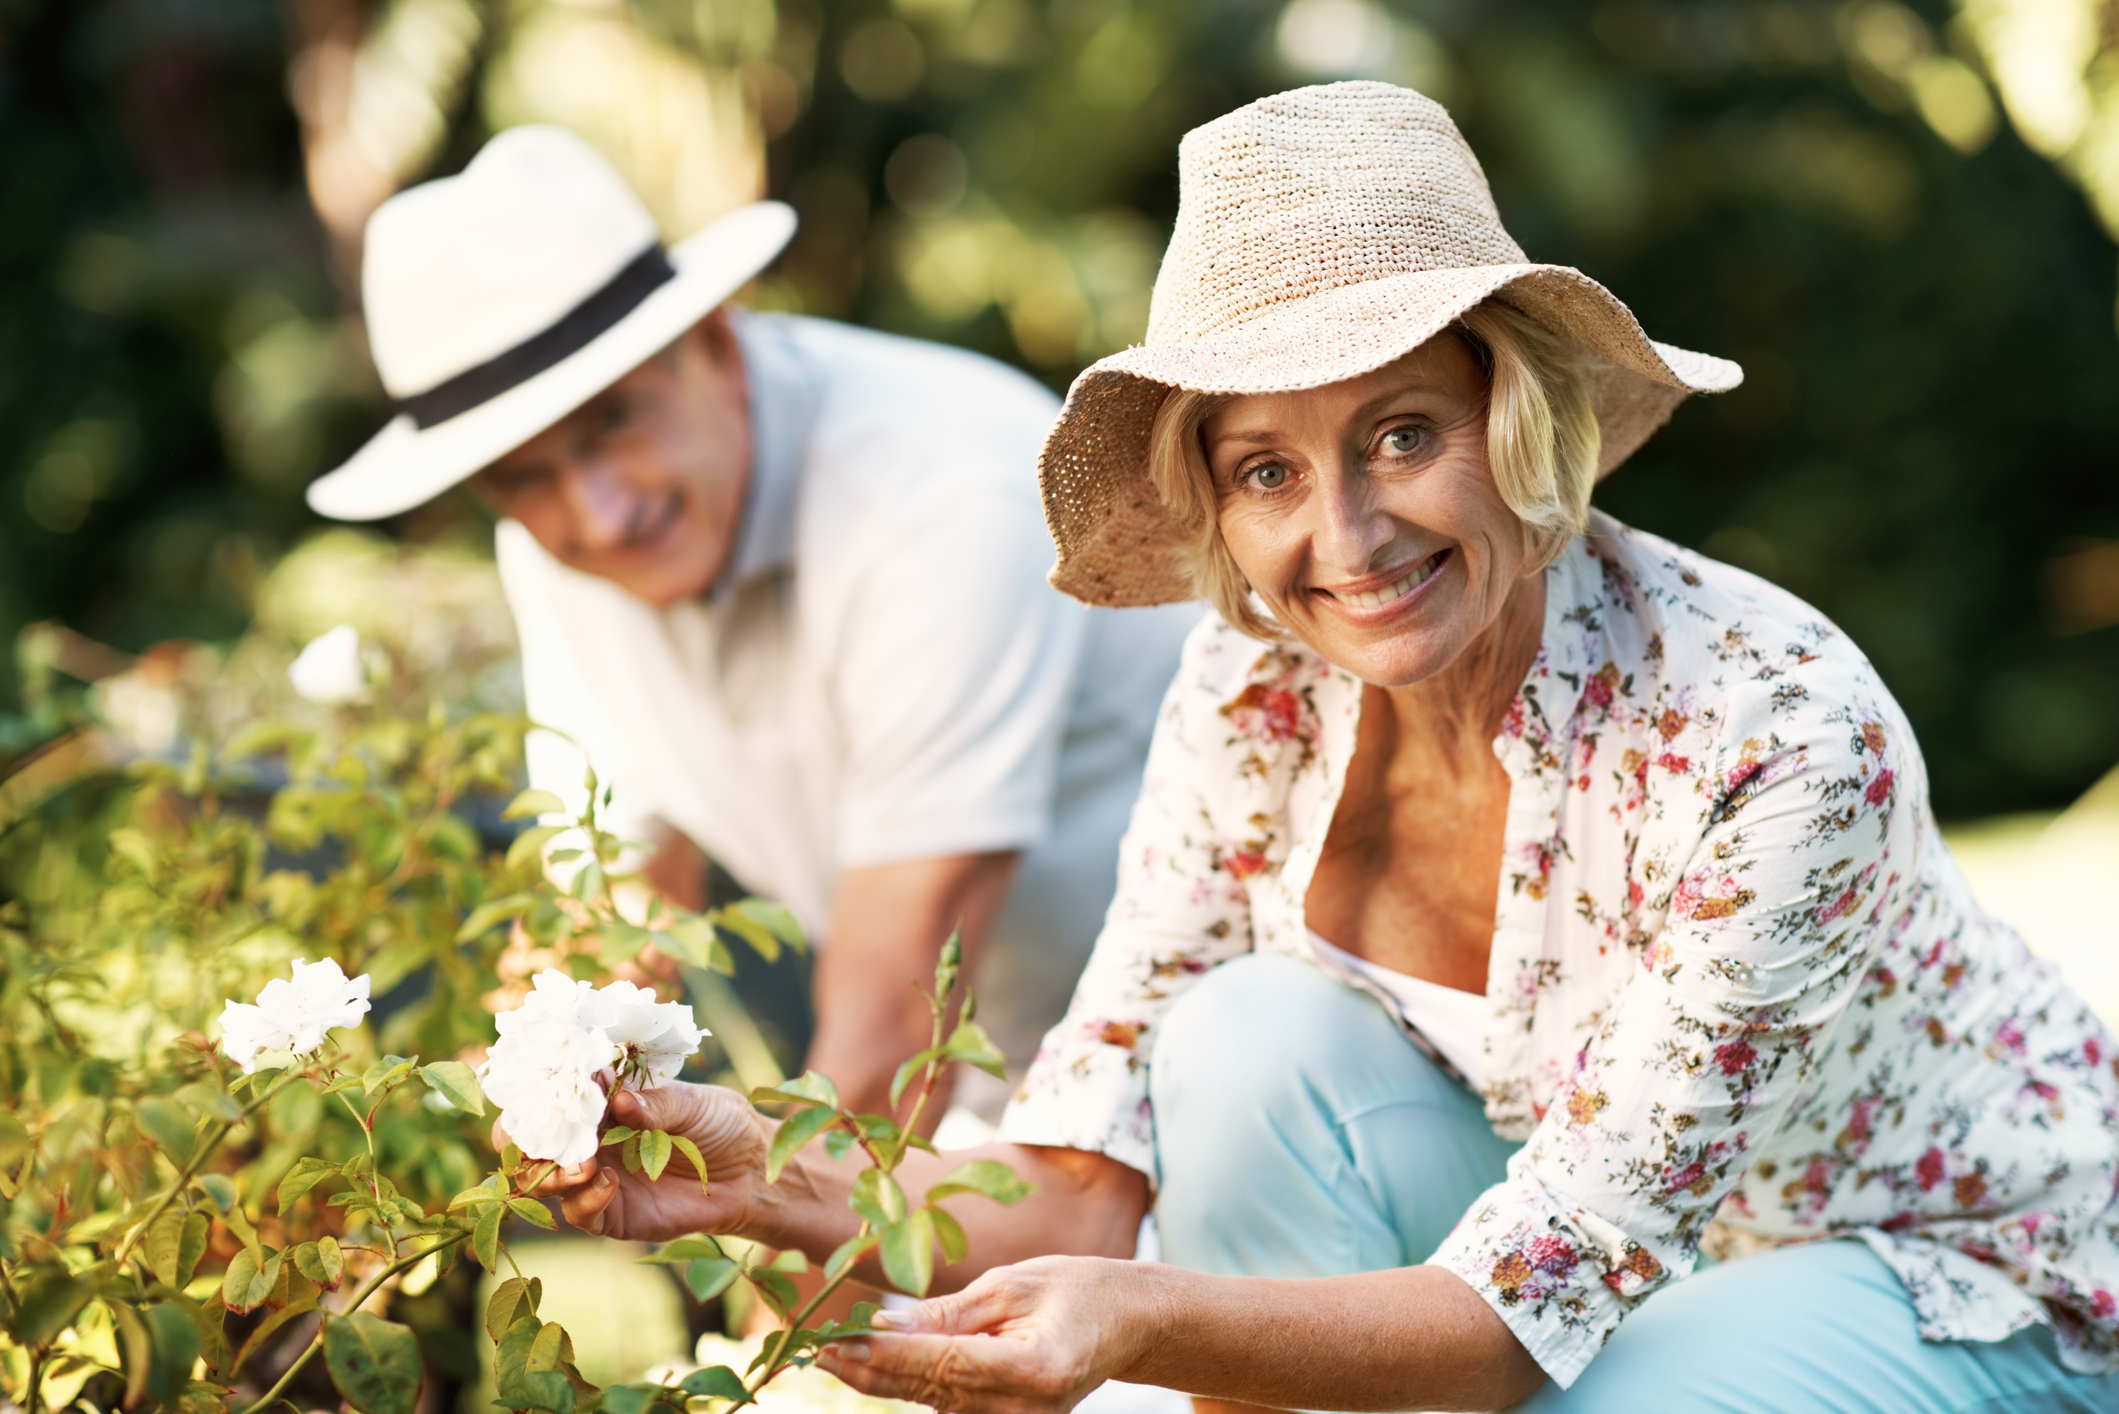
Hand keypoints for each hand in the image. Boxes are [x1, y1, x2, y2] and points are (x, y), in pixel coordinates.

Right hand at [501, 1082, 769, 1243]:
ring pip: (543, 1181)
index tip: (544, 1089)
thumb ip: (656, 1104)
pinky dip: (584, 1199)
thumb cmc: (720, 1123)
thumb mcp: (694, 1104)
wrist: (750, 1172)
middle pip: (529, 1143)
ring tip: (580, 1164)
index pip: (551, 1096)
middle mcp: (589, 1140)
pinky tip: (607, 1182)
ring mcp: (595, 1177)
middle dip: (523, 1140)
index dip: (538, 1093)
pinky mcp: (611, 1213)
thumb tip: (617, 1099)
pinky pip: (580, 1212)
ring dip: (551, 1173)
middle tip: (543, 1137)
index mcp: (601, 1102)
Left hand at [815, 1256, 1154, 1413]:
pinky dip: (912, 1383)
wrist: (1128, 1323)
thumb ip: (949, 1312)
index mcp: (1033, 1369)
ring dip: (883, 1379)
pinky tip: (873, 1364)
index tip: (836, 1342)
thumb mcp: (1013, 1284)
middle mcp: (1024, 1410)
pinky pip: (949, 1404)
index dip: (885, 1353)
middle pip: (928, 1391)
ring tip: (832, 1354)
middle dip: (870, 1371)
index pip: (942, 1362)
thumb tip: (884, 1322)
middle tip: (815, 1352)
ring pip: (932, 1402)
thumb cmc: (1077, 1289)